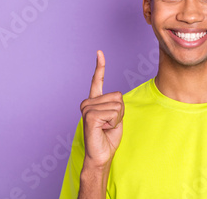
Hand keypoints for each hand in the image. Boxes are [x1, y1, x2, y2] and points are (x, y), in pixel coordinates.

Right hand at [80, 50, 123, 168]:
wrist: (101, 155)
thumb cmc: (108, 137)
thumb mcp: (115, 116)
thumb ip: (115, 104)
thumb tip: (117, 99)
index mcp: (93, 101)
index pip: (96, 80)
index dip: (100, 66)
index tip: (99, 52)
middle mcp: (87, 102)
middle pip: (118, 96)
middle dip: (120, 112)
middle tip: (109, 124)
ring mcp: (86, 109)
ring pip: (117, 105)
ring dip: (117, 119)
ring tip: (106, 128)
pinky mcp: (89, 116)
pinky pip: (113, 113)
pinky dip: (114, 123)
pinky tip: (104, 129)